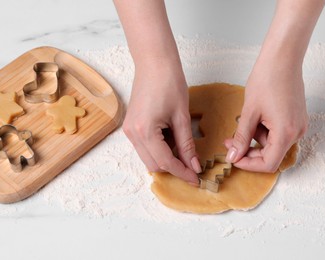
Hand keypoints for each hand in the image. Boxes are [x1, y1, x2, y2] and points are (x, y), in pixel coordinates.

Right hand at [122, 62, 200, 184]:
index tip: (196, 178)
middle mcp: (132, 134)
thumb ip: (186, 144)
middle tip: (192, 165)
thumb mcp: (181, 116)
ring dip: (165, 159)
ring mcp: (128, 130)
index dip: (182, 172)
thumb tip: (193, 165)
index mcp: (144, 131)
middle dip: (174, 168)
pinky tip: (171, 141)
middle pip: (154, 165)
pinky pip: (144, 147)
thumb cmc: (169, 82)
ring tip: (183, 151)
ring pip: (148, 157)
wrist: (153, 62)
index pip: (165, 162)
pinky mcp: (130, 125)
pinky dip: (158, 149)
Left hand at [224, 57, 307, 171]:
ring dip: (255, 138)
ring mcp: (298, 126)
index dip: (248, 164)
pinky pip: (278, 134)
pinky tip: (255, 118)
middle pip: (271, 155)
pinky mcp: (296, 119)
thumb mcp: (249, 113)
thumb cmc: (267, 80)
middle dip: (248, 150)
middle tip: (230, 142)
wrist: (281, 59)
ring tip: (244, 120)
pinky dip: (263, 131)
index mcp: (286, 133)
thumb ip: (241, 138)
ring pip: (272, 144)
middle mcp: (296, 132)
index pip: (268, 164)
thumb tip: (233, 156)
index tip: (233, 157)